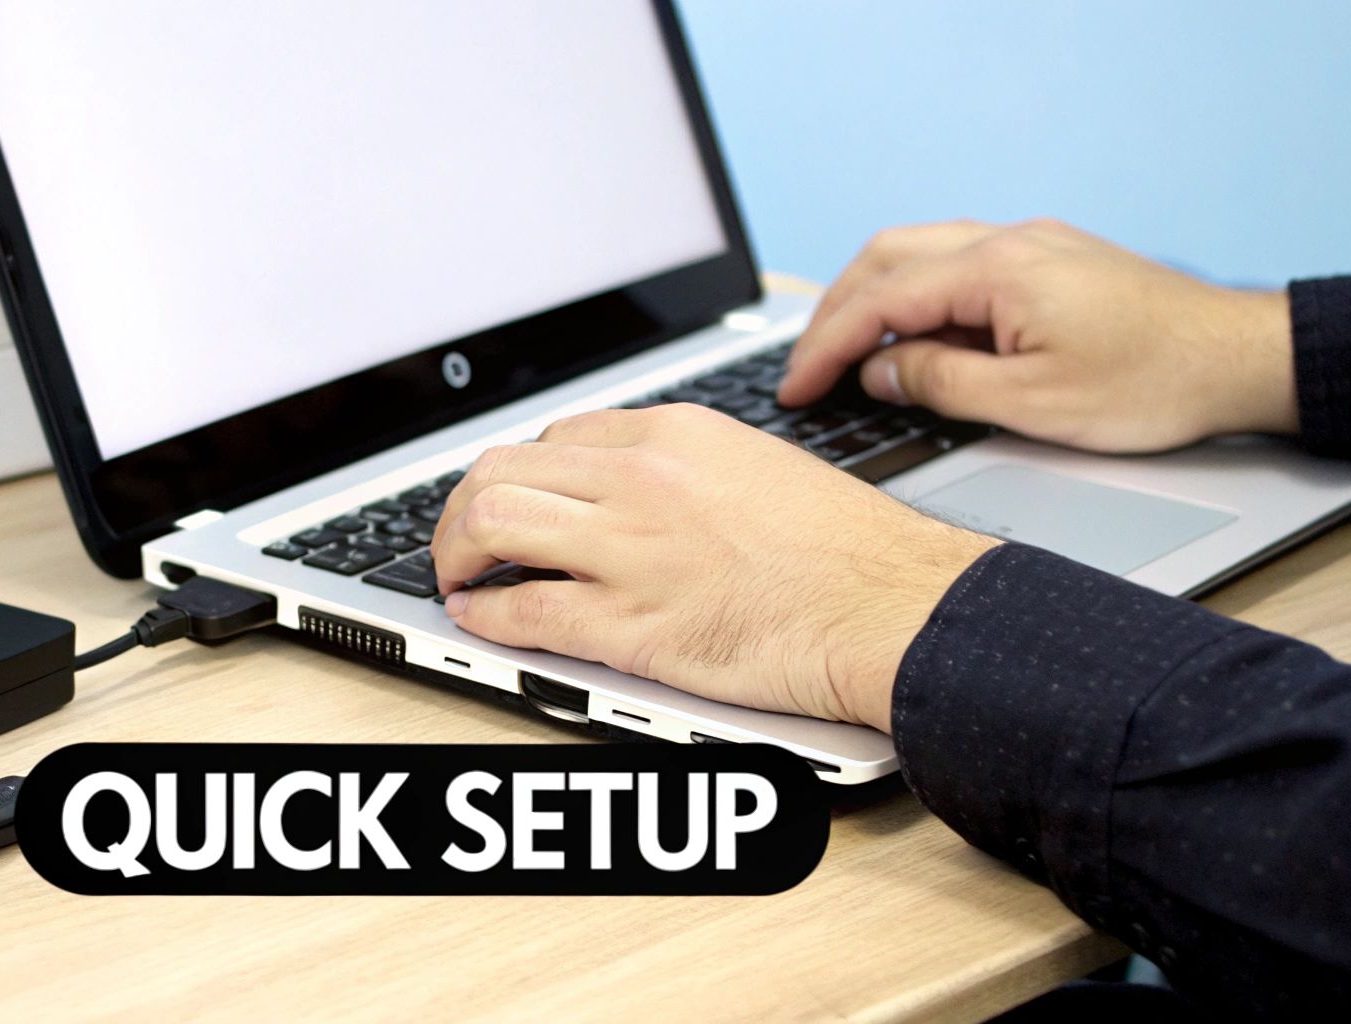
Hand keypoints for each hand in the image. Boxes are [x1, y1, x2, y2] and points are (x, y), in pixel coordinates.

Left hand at [428, 405, 999, 732]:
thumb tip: (627, 487)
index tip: (515, 501)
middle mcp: (640, 480)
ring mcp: (632, 551)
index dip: (523, 475)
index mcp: (673, 433)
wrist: (895, 607)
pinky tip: (479, 618)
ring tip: (457, 576)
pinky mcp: (634, 625)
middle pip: (502, 469)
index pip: (557, 438)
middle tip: (462, 540)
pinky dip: (486, 616)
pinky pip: (526, 610)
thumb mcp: (758, 466)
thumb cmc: (847, 549)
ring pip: (493, 524)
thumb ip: (683, 468)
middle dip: (463, 508)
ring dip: (455, 552)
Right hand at [777, 219, 1297, 452]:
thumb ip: (941, 383)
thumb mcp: (1031, 403)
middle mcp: (1007, 242)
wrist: (1238, 360)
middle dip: (833, 314)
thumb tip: (880, 373)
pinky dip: (912, 296)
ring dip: (869, 299)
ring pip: (917, 253)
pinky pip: (955, 264)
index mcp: (997, 271)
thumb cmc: (1153, 383)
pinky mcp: (1047, 261)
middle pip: (885, 258)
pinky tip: (910, 338)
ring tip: (845, 355)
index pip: (879, 300)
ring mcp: (1029, 245)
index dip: (825, 348)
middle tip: (805, 369)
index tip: (794, 388)